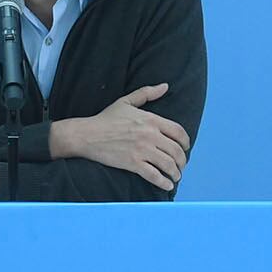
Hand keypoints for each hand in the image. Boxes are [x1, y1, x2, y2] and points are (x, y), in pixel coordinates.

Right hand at [54, 84, 189, 190]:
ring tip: (175, 176)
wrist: (85, 135)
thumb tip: (165, 86)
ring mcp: (142, 150)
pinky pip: (154, 175)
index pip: (179, 132)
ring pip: (168, 164)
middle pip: (176, 150)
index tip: (185, 148)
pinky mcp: (132, 163)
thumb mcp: (125, 102)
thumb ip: (147, 93)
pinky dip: (163, 182)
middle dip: (182, 160)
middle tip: (180, 165)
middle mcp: (150, 135)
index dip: (185, 142)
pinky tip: (167, 185)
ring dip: (175, 172)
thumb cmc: (104, 119)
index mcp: (151, 120)